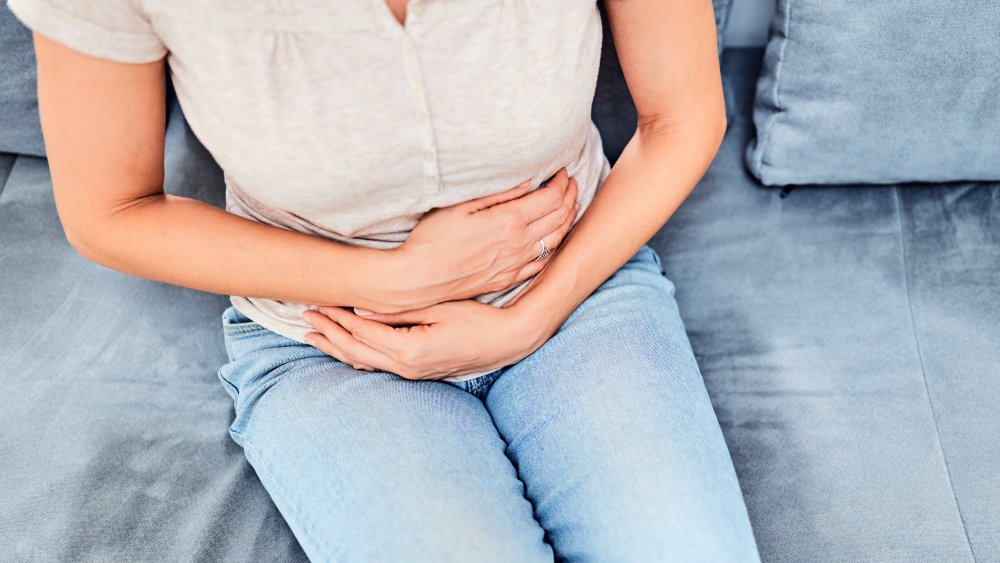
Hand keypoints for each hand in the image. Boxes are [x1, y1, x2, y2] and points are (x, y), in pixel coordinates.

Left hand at [301, 301, 548, 379]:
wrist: (507, 342)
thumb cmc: (478, 320)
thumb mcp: (440, 307)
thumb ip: (400, 310)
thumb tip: (362, 306)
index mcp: (409, 349)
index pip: (362, 331)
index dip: (337, 317)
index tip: (317, 303)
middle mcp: (406, 367)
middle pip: (355, 351)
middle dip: (328, 333)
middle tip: (305, 318)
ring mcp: (412, 373)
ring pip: (363, 362)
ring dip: (337, 348)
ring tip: (313, 336)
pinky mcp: (418, 372)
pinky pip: (377, 366)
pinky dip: (356, 356)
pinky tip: (346, 350)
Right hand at [381, 168, 578, 312]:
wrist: (419, 279)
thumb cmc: (432, 239)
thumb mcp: (461, 206)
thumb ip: (499, 194)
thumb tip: (529, 182)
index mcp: (509, 222)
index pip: (551, 198)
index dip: (561, 182)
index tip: (560, 171)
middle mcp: (519, 244)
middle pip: (559, 217)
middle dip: (569, 196)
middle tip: (570, 183)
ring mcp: (516, 264)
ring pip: (556, 240)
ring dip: (567, 220)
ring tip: (569, 205)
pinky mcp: (508, 278)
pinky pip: (542, 262)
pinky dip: (555, 246)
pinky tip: (554, 237)